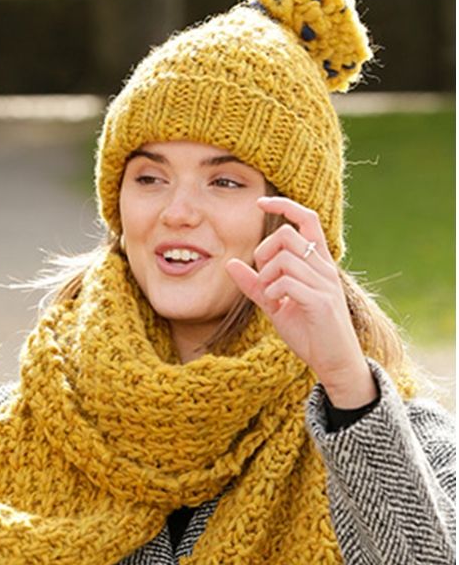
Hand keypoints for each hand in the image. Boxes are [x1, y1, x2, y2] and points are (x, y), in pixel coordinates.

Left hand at [226, 196, 376, 407]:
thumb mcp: (276, 305)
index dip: (284, 205)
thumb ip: (255, 284)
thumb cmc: (309, 332)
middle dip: (264, 252)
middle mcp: (325, 267)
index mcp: (318, 263)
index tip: (260, 202)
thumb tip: (229, 264)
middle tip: (264, 278)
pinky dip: (273, 291)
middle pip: (287, 235)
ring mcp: (325, 283)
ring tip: (272, 296)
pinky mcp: (321, 301)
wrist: (335, 361)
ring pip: (284, 257)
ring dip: (267, 276)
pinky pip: (287, 282)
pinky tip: (279, 305)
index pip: (307, 219)